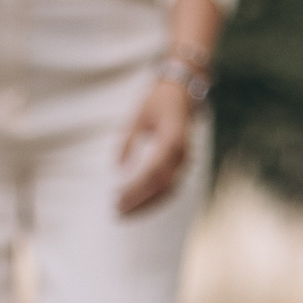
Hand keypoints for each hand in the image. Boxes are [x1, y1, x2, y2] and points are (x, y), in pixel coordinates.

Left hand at [115, 75, 194, 217]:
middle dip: (140, 202)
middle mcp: (182, 153)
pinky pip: (172, 185)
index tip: (117, 199)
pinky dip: (156, 197)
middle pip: (162, 187)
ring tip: (126, 212)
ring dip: (148, 204)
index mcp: (172, 140)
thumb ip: (128, 141)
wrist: (182, 90)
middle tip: (118, 212)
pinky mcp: (183, 162)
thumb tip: (118, 166)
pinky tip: (140, 203)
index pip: (153, 173)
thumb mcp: (138, 117)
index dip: (136, 190)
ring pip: (169, 190)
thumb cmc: (158, 100)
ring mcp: (185, 158)